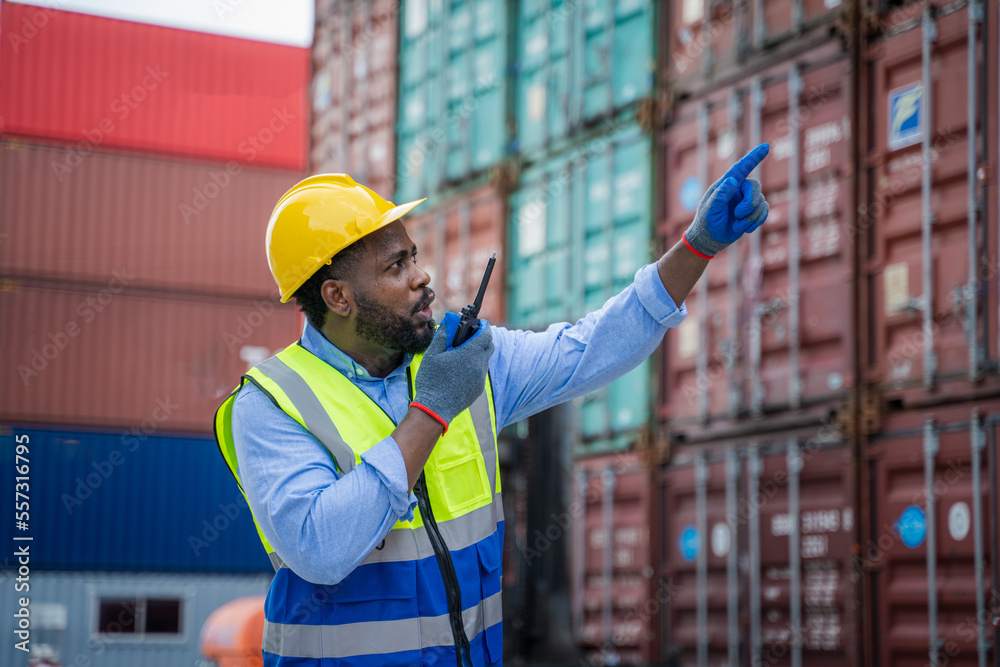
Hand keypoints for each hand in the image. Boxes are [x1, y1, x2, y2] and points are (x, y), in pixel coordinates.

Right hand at [410, 314, 493, 430]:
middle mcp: (479, 366)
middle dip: (482, 338)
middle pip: (489, 346)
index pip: (486, 334)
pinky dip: (474, 367)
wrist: (434, 409)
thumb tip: (450, 320)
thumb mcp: (432, 354)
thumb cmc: (431, 380)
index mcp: (470, 354)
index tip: (477, 323)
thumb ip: (444, 334)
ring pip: (485, 360)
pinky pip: (480, 373)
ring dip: (477, 354)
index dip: (483, 326)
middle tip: (468, 338)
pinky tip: (459, 371)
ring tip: (460, 355)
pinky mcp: (478, 389)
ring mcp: (480, 379)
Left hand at [683, 143, 770, 257]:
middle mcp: (737, 190)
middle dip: (750, 203)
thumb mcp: (710, 210)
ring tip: (737, 226)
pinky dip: (755, 222)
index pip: (741, 168)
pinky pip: (764, 212)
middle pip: (755, 186)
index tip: (765, 147)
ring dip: (750, 217)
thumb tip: (731, 180)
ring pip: (761, 202)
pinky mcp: (752, 212)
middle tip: (738, 215)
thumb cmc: (706, 223)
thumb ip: (720, 195)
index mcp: (726, 185)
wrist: (709, 241)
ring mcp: (746, 201)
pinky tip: (743, 229)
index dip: (754, 157)